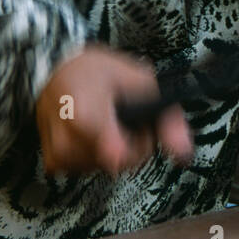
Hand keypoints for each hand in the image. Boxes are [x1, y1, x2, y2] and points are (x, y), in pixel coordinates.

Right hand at [35, 44, 192, 176]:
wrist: (54, 68)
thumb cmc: (96, 69)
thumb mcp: (139, 79)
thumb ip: (167, 116)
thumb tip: (184, 153)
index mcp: (85, 114)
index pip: (120, 156)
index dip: (141, 142)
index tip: (138, 124)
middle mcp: (67, 140)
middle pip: (122, 162)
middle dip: (134, 143)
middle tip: (124, 114)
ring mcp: (59, 155)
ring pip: (109, 168)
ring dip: (116, 149)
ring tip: (106, 119)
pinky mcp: (54, 164)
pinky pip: (91, 169)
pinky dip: (98, 154)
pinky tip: (92, 133)